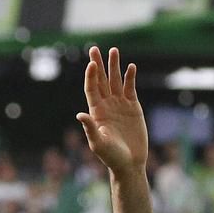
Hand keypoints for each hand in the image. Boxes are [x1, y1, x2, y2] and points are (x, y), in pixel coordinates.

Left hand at [77, 46, 147, 173]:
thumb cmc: (111, 156)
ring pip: (115, 81)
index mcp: (96, 112)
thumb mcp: (98, 143)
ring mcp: (120, 105)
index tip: (91, 64)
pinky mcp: (133, 107)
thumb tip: (80, 114)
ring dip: (114, 66)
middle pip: (101, 80)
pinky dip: (130, 77)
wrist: (129, 163)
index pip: (91, 89)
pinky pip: (130, 88)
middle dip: (98, 65)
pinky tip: (130, 67)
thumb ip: (90, 128)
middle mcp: (106, 105)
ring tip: (114, 50)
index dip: (91, 77)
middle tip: (94, 49)